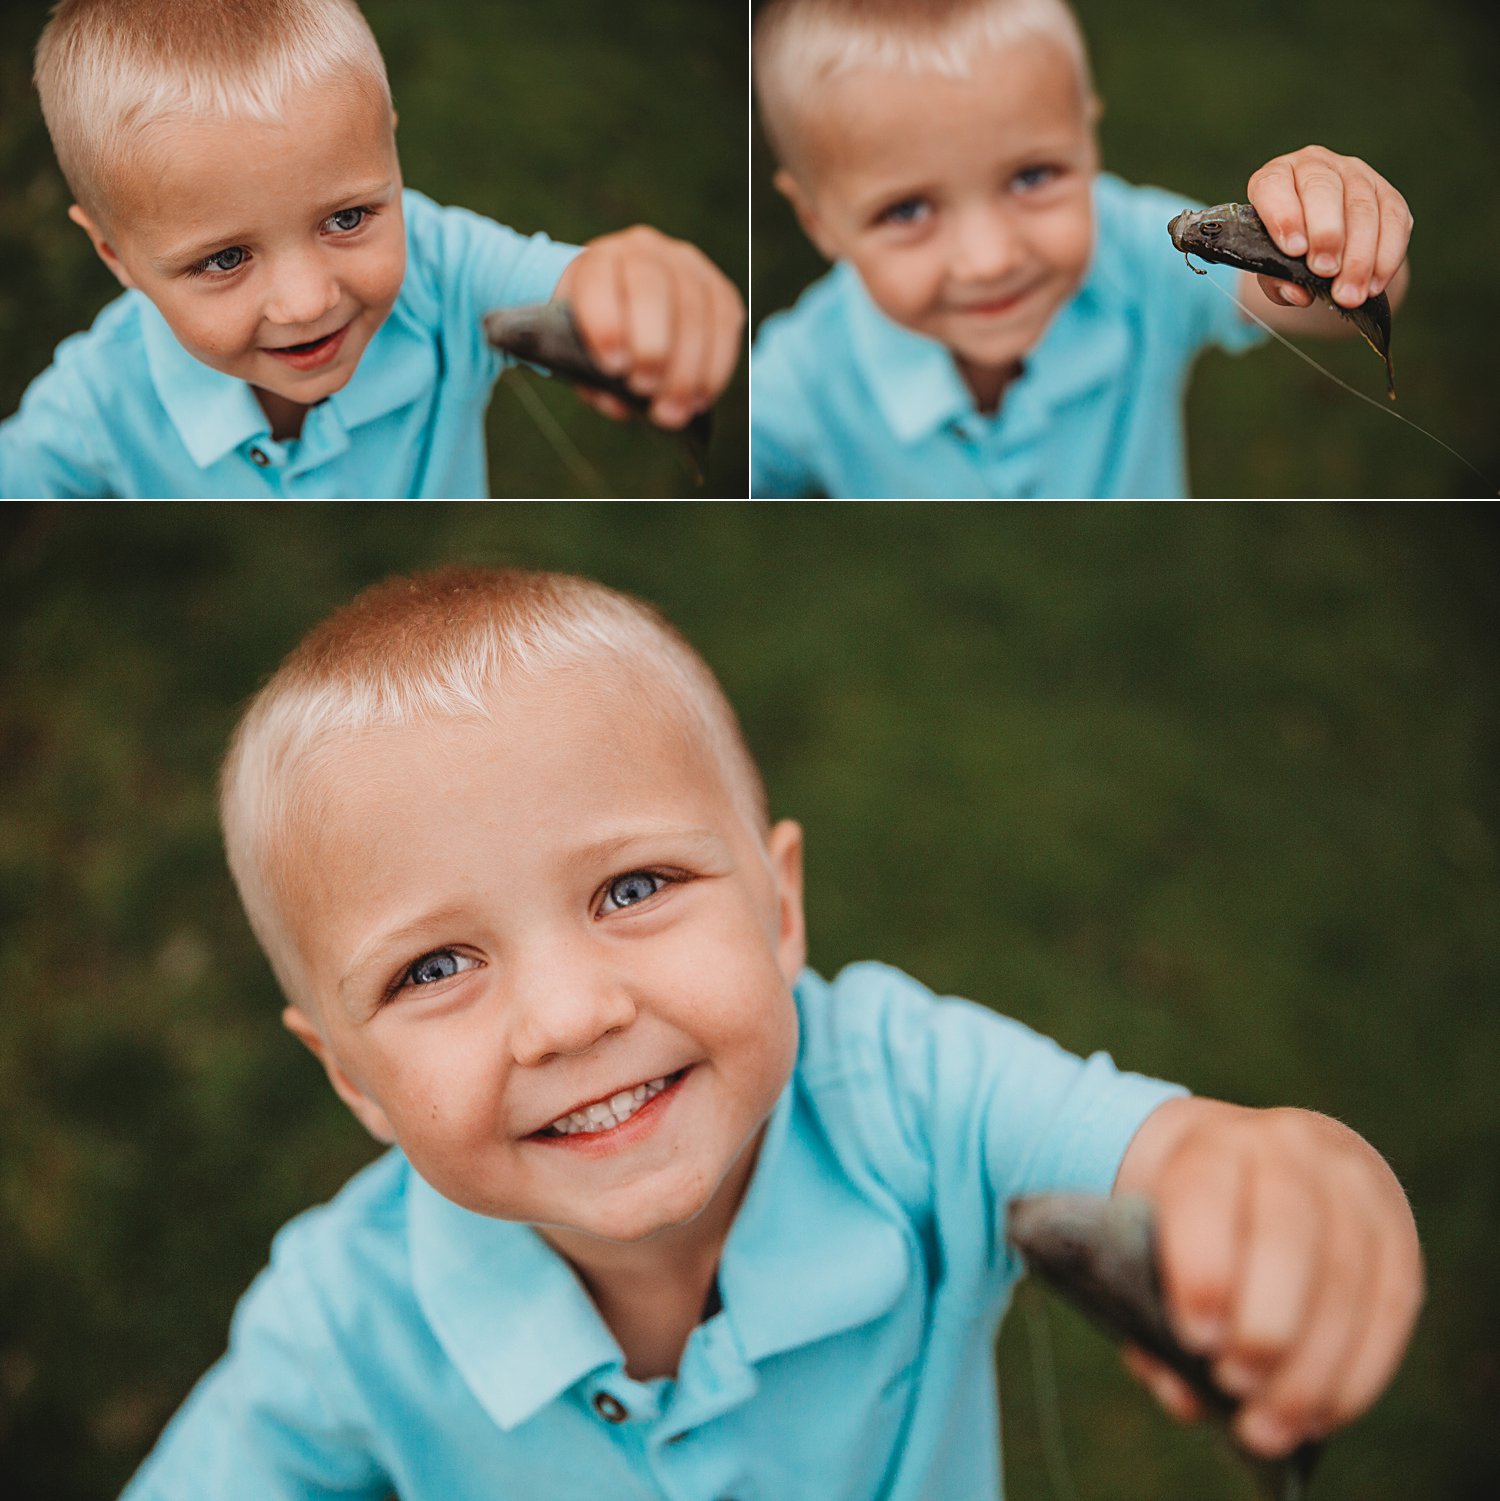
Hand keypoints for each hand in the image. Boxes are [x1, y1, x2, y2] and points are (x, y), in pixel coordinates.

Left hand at [552, 225, 743, 429]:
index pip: (599, 280)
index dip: (606, 323)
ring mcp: (687, 266)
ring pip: (695, 310)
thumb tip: (620, 403)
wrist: (630, 310)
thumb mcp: (582, 355)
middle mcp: (643, 251)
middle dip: (652, 346)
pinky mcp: (719, 290)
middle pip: (652, 288)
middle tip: (645, 389)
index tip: (613, 367)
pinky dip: (715, 367)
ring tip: (674, 411)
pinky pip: (726, 325)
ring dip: (687, 368)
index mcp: (597, 262)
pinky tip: (700, 398)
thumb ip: (591, 378)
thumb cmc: (602, 338)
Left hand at [1115, 1098, 1423, 1457]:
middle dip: (1264, 1322)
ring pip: (1346, 1279)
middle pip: (1287, 1233)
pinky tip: (1321, 1414)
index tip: (1194, 1339)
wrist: (1259, 1160)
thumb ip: (1153, 1307)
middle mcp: (1290, 1147)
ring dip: (1312, 1368)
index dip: (1202, 1267)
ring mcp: (1354, 1185)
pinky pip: (1390, 1306)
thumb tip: (1183, 1396)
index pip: (1206, 1193)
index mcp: (1215, 1143)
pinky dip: (1358, 1371)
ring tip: (1271, 1426)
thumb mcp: (1157, 1239)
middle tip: (1234, 1382)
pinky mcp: (1398, 1232)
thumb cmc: (1192, 1223)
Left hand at [1246, 145, 1412, 309]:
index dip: (1284, 215)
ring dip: (1358, 256)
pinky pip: (1395, 219)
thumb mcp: (1270, 268)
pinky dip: (1386, 256)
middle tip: (1325, 271)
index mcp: (1276, 177)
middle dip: (1327, 234)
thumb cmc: (1285, 254)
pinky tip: (1374, 284)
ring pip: (1362, 207)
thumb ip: (1276, 280)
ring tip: (1349, 294)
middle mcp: (1315, 166)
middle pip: (1323, 189)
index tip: (1294, 250)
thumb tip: (1299, 294)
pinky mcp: (1388, 193)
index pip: (1273, 184)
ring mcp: (1355, 174)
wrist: (1320, 250)